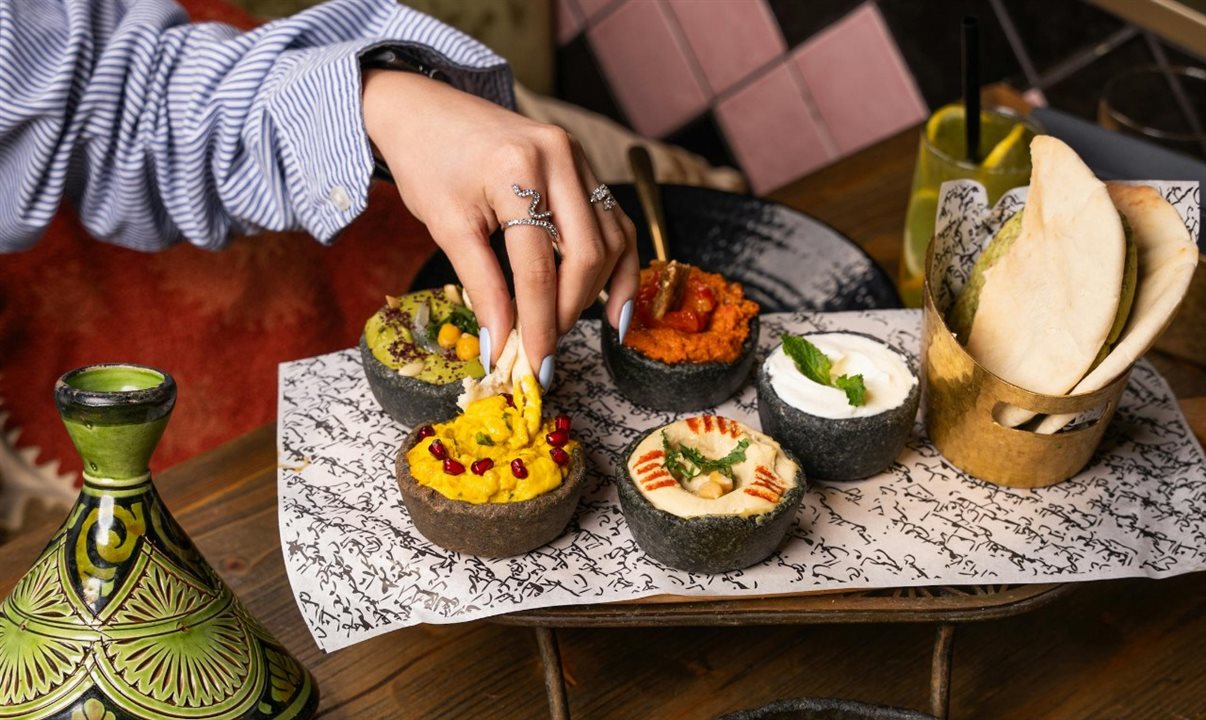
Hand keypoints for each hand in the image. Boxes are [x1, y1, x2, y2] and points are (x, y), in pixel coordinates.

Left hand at [362, 70, 638, 382]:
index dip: (539, 324)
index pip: (537, 266)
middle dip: (568, 312)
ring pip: (611, 239)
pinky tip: (612, 305)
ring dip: (596, 292)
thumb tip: (502, 345)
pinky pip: (614, 222)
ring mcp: (578, 158)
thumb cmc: (428, 164)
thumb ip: (482, 286)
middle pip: (585, 254)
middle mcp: (559, 157)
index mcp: (517, 169)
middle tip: (545, 350)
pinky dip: (616, 265)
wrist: (425, 109)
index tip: (535, 367)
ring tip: (567, 329)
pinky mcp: (585, 166)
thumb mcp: (447, 226)